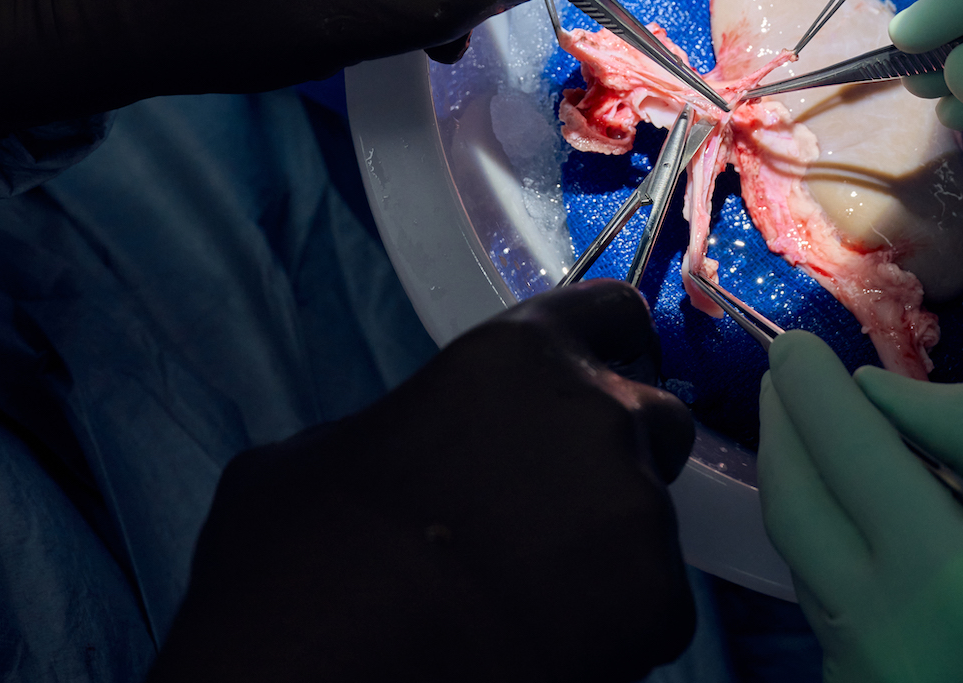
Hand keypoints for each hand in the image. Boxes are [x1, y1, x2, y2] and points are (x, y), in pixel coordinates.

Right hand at [151, 281, 697, 682]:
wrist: (324, 670)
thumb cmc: (303, 557)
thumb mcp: (326, 452)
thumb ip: (414, 426)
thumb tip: (419, 449)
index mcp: (519, 357)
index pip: (610, 315)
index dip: (611, 349)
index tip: (612, 370)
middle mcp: (598, 416)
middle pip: (655, 422)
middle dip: (618, 460)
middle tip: (552, 514)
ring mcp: (638, 511)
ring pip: (650, 523)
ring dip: (607, 548)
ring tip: (531, 596)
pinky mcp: (660, 605)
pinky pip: (653, 609)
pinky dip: (614, 627)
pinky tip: (545, 644)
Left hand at [759, 331, 962, 682]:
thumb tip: (873, 388)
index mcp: (942, 571)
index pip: (846, 449)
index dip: (811, 385)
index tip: (795, 340)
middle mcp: (878, 626)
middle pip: (792, 503)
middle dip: (781, 424)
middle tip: (786, 370)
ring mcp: (857, 671)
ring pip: (794, 552)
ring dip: (794, 478)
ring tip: (812, 426)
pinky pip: (815, 597)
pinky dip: (818, 536)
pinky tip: (846, 506)